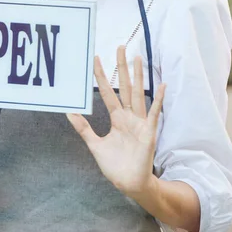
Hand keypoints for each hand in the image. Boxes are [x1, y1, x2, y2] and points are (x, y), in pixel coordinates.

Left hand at [67, 45, 165, 196]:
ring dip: (138, 76)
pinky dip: (159, 100)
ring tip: (137, 58)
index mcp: (117, 118)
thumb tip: (69, 113)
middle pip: (124, 86)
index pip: (107, 92)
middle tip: (120, 47)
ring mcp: (140, 123)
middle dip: (122, 67)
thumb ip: (84, 128)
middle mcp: (129, 117)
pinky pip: (154, 113)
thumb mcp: (95, 144)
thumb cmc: (115, 165)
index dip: (101, 76)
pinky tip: (162, 85)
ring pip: (138, 94)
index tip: (96, 59)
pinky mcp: (149, 132)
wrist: (129, 184)